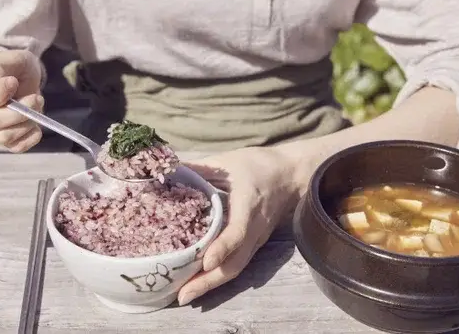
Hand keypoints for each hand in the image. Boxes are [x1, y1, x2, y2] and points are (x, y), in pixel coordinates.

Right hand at [0, 50, 43, 151]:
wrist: (17, 77)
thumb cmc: (6, 66)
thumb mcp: (2, 58)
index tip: (13, 81)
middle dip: (17, 110)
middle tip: (35, 97)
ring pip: (5, 137)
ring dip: (27, 120)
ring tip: (36, 103)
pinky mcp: (4, 140)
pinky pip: (17, 146)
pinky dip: (31, 136)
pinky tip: (36, 120)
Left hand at [177, 146, 303, 305]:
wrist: (291, 174)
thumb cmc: (257, 165)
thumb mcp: (227, 161)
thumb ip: (199, 168)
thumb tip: (167, 171)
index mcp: (248, 204)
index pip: (238, 231)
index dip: (222, 247)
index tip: (205, 261)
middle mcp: (254, 228)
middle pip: (235, 263)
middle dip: (209, 282)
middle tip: (182, 296)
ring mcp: (256, 239)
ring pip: (236, 268)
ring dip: (211, 284)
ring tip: (185, 296)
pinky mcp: (254, 243)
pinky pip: (237, 264)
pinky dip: (218, 276)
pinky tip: (199, 281)